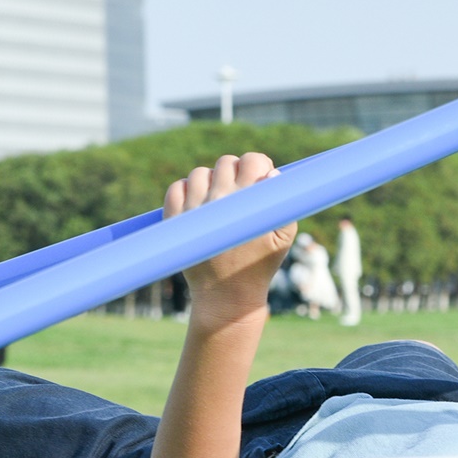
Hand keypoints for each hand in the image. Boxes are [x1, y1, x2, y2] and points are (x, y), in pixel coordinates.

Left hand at [165, 153, 295, 318]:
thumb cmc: (258, 266)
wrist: (226, 296)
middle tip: (241, 193)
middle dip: (237, 173)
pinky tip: (200, 206)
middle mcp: (218, 201)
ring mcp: (193, 209)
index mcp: (247, 203)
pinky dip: (187, 190)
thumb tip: (271, 175)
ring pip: (200, 173)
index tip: (260, 178)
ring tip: (220, 202)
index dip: (258, 164)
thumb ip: (283, 204)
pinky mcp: (174, 219)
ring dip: (211, 181)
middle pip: (226, 163)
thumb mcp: (282, 239)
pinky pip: (177, 187)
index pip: (251, 161)